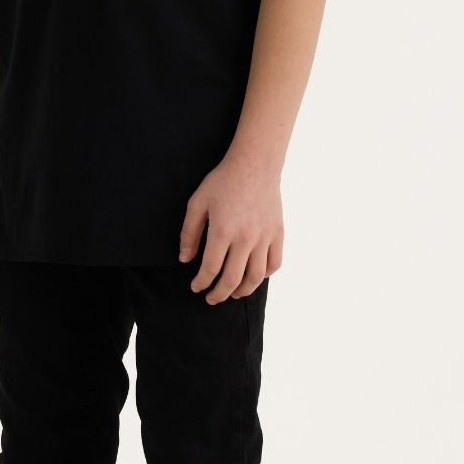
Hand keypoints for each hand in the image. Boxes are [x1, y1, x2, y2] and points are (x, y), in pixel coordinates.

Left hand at [178, 150, 282, 302]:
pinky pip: (274, 264)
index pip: (210, 269)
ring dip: (242, 291)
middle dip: (219, 294)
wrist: (255, 164)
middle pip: (232, 279)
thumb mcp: (198, 203)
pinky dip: (264, 276)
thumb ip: (189, 233)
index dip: (201, 283)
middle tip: (211, 298)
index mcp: (222, 231)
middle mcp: (245, 238)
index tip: (196, 287)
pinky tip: (253, 276)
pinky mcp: (278, 233)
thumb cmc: (223, 181)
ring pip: (255, 277)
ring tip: (232, 294)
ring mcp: (264, 237)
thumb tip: (185, 260)